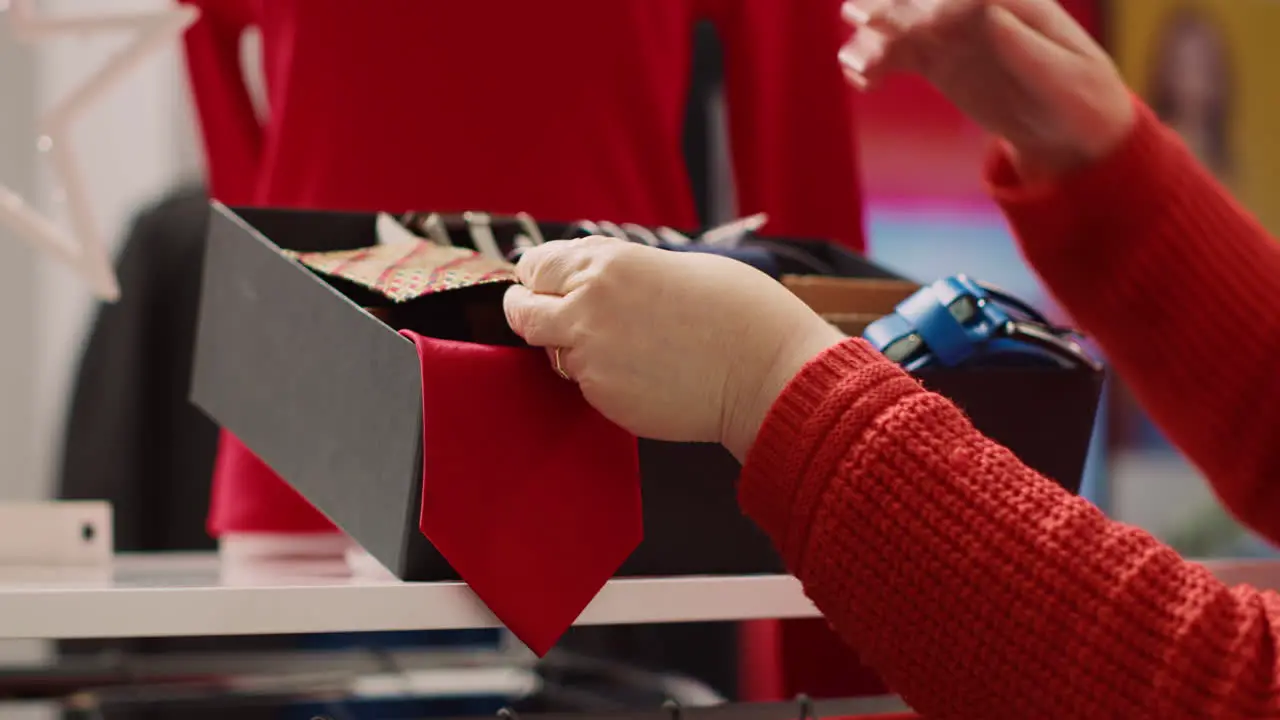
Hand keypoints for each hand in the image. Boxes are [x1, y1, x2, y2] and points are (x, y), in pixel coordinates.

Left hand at [502, 237, 844, 459]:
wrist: (767, 372)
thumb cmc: (737, 311)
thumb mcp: (673, 265)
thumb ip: (620, 271)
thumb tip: (589, 279)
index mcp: (607, 263)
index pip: (535, 266)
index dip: (538, 277)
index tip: (543, 285)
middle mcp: (588, 305)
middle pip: (521, 311)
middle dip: (530, 313)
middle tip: (546, 318)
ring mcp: (591, 356)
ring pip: (552, 353)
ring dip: (572, 350)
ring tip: (627, 347)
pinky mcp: (604, 397)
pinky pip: (585, 385)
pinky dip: (603, 380)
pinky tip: (644, 373)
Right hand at [839, 0, 1133, 181]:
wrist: (1072, 131)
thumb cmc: (1080, 101)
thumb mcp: (1063, 78)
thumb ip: (1025, 47)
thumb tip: (986, 13)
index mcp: (1015, 1)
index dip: (936, 2)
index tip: (916, 26)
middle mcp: (978, 9)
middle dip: (891, 7)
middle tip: (861, 21)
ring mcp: (954, 35)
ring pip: (902, 26)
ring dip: (873, 37)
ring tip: (857, 65)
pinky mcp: (938, 62)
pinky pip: (898, 56)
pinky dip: (875, 64)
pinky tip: (861, 81)